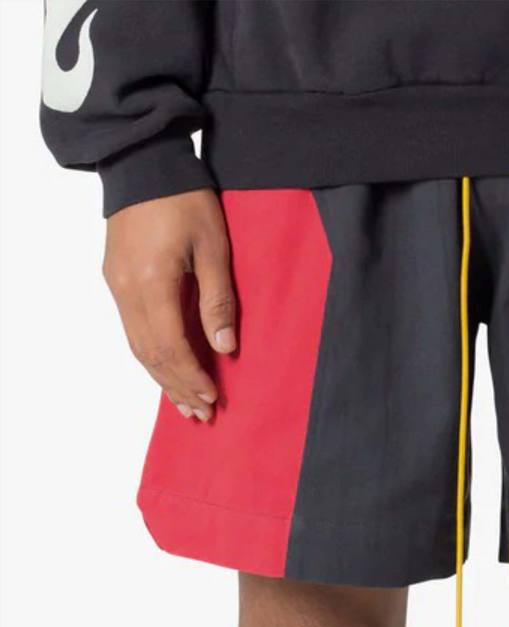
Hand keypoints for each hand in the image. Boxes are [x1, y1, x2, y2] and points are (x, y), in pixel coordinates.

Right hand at [103, 189, 235, 420]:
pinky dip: (152, 356)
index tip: (214, 398)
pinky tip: (167, 370)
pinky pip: (133, 330)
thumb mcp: (214, 247)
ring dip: (163, 378)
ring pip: (138, 346)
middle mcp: (126, 290)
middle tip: (203, 414)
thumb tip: (226, 347)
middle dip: (178, 387)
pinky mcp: (116, 280)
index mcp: (152, 283)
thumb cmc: (184, 198)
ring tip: (186, 404)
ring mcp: (116, 286)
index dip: (192, 377)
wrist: (143, 163)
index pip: (171, 347)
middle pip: (151, 355)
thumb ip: (218, 300)